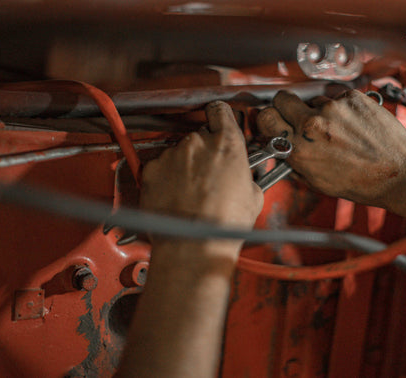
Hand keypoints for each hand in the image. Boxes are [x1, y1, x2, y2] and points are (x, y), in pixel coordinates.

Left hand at [140, 101, 263, 248]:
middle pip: (199, 136)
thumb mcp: (254, 197)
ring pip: (179, 153)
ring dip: (185, 167)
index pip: (220, 111)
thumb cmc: (223, 224)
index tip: (219, 124)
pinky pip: (160, 167)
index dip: (220, 117)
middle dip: (204, 153)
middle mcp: (197, 143)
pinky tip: (175, 197)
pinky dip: (165, 178)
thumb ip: (247, 175)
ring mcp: (171, 155)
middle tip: (210, 176)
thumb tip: (245, 178)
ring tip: (192, 192)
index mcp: (226, 143)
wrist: (193, 244)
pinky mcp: (151, 169)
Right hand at [256, 90, 405, 206]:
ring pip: (313, 99)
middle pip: (282, 99)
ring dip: (319, 110)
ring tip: (338, 128)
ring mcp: (333, 108)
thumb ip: (295, 161)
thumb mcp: (317, 181)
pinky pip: (336, 97)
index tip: (273, 121)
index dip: (268, 119)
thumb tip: (282, 148)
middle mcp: (313, 125)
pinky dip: (342, 107)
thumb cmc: (363, 182)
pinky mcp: (351, 98)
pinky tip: (353, 124)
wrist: (398, 172)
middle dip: (287, 107)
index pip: (265, 118)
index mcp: (300, 148)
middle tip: (297, 116)